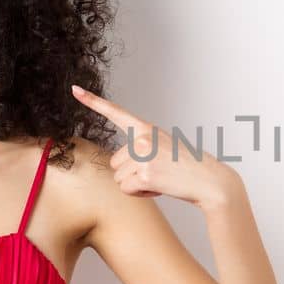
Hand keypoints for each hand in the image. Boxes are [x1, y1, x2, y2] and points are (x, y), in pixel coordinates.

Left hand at [71, 85, 238, 207]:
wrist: (209, 181)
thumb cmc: (187, 167)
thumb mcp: (163, 148)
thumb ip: (140, 149)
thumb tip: (118, 165)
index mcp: (147, 128)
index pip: (116, 112)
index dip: (93, 101)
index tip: (74, 89)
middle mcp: (142, 138)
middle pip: (115, 162)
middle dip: (131, 173)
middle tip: (157, 172)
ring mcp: (143, 155)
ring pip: (119, 178)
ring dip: (136, 185)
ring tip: (161, 179)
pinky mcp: (145, 173)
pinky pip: (126, 189)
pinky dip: (140, 194)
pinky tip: (159, 187)